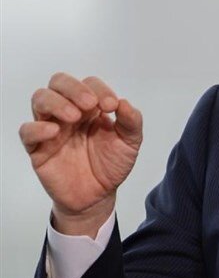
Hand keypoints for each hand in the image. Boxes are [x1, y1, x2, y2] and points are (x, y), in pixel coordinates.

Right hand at [19, 73, 142, 235]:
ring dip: (56, 102)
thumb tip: (123, 102)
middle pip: (59, 82)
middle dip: (74, 88)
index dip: (99, 89)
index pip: (89, 83)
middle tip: (90, 104)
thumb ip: (131, 121)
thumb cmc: (112, 164)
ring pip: (40, 99)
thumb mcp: (130, 142)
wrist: (98, 196)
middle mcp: (69, 112)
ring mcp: (51, 128)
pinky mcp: (38, 148)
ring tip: (74, 116)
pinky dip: (37, 127)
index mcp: (91, 107)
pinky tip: (54, 132)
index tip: (111, 106)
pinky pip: (27, 131)